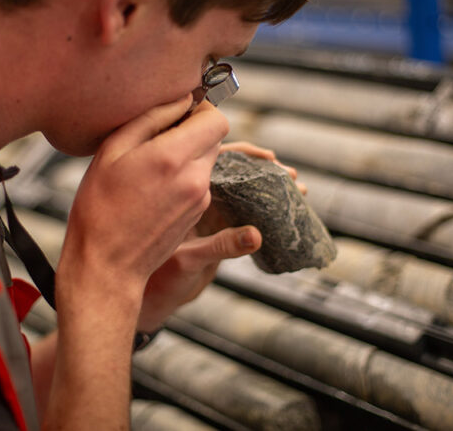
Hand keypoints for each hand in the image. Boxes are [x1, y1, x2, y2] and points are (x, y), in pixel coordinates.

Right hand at [57, 95, 228, 302]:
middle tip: (157, 139)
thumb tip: (182, 99)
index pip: (217, 119)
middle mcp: (195, 178)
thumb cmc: (99, 208)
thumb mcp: (111, 152)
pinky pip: (199, 182)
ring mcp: (200, 198)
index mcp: (173, 157)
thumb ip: (151, 118)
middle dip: (192, 131)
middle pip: (214, 138)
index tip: (178, 113)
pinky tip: (153, 189)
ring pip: (207, 159)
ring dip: (187, 155)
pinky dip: (184, 177)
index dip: (201, 110)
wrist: (106, 265)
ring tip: (149, 167)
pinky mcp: (198, 214)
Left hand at [136, 141, 302, 330]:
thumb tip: (256, 237)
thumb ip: (220, 247)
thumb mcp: (187, 259)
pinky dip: (270, 211)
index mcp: (182, 191)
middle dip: (266, 171)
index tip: (269, 157)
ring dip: (272, 190)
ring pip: (245, 192)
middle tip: (292, 175)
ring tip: (300, 190)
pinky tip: (291, 212)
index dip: (244, 154)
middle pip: (236, 172)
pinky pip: (248, 214)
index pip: (215, 159)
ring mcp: (210, 212)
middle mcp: (197, 196)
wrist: (152, 297)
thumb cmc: (155, 276)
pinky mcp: (220, 229)